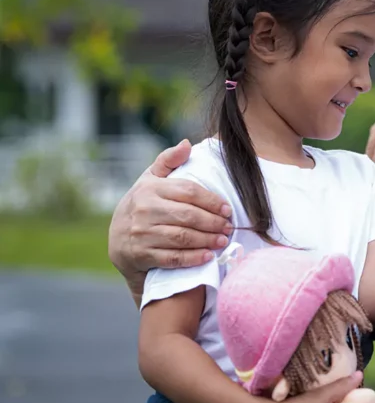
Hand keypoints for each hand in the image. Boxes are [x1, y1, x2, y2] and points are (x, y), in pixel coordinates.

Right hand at [108, 140, 232, 289]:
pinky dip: (193, 258)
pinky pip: (173, 258)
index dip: (212, 201)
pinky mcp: (141, 255)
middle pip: (189, 215)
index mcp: (150, 189)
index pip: (189, 192)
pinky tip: (208, 256)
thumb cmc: (142, 205)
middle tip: (229, 227)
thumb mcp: (150, 180)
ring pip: (183, 237)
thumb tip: (186, 144)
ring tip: (222, 240)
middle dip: (214, 222)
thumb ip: (168, 161)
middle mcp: (144, 209)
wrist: (118, 241)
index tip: (228, 209)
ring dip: (207, 240)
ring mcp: (141, 233)